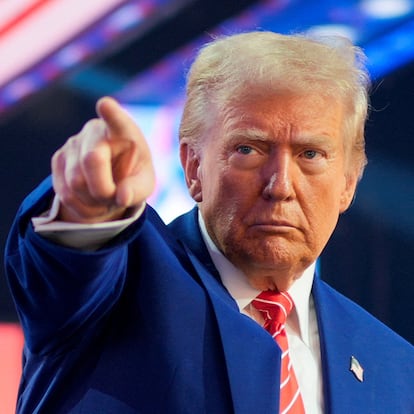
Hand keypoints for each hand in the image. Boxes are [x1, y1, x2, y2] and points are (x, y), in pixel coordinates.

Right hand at [52, 97, 154, 222]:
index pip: (116, 120)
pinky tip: (91, 201)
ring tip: (106, 198)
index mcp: (124, 131)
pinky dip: (81, 207)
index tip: (105, 105)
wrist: (112, 180)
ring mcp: (73, 143)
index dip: (111, 113)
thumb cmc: (132, 177)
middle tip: (116, 198)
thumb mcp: (144, 184)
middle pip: (92, 162)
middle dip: (105, 190)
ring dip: (93, 201)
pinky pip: (65, 193)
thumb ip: (137, 190)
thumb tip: (122, 197)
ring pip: (76, 183)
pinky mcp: (58, 159)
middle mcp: (95, 131)